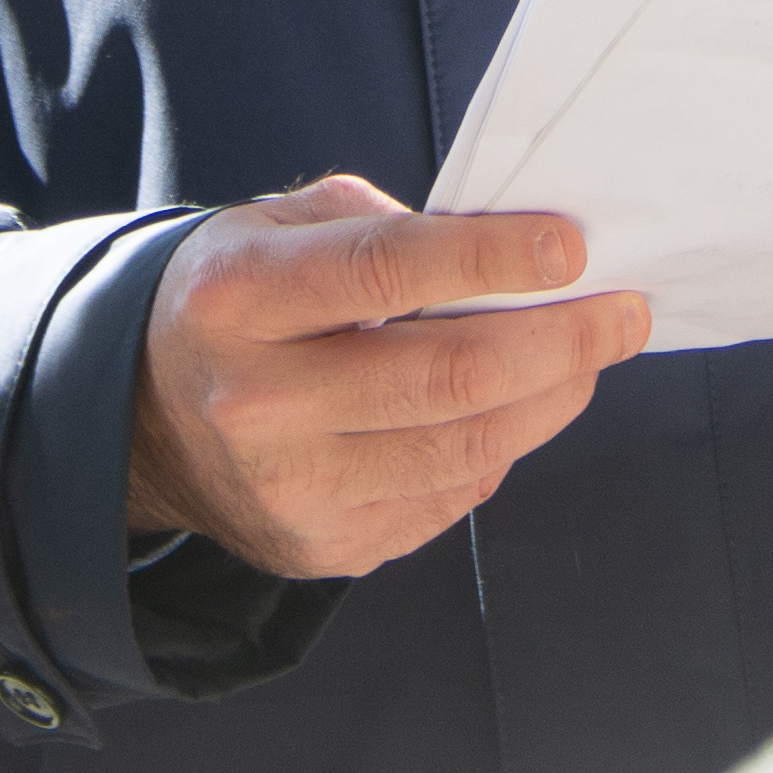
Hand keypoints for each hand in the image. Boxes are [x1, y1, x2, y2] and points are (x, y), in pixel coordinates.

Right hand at [124, 176, 648, 580]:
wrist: (148, 422)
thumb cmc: (242, 301)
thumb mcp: (281, 227)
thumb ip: (385, 224)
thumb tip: (511, 252)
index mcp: (240, 297)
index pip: (385, 268)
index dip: (490, 258)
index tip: (571, 249)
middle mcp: (259, 400)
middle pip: (448, 375)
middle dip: (560, 340)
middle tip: (624, 312)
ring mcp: (293, 487)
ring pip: (466, 447)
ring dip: (552, 398)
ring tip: (591, 355)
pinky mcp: (325, 547)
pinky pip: (449, 496)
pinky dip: (502, 447)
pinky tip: (521, 408)